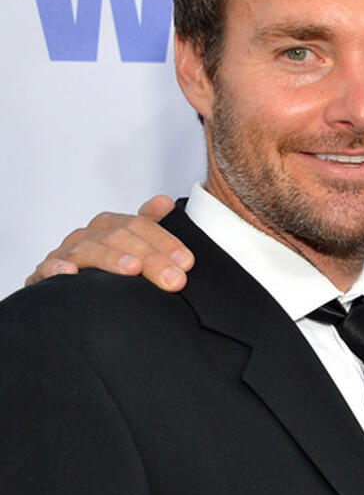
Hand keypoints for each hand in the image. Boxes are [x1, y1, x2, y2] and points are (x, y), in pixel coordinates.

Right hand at [25, 195, 193, 291]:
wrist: (70, 293)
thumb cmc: (106, 269)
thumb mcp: (132, 248)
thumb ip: (150, 227)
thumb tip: (164, 201)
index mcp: (111, 226)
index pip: (141, 226)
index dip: (165, 242)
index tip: (187, 262)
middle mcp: (90, 235)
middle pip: (121, 237)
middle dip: (150, 257)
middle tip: (174, 279)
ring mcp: (66, 253)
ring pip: (89, 249)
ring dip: (111, 258)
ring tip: (132, 269)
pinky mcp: (45, 274)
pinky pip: (47, 268)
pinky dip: (56, 268)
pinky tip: (69, 274)